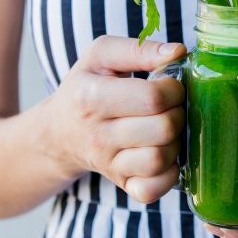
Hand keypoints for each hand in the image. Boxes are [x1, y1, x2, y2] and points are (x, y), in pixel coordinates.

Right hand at [42, 35, 186, 203]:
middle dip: (178, 113)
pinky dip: (168, 174)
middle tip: (171, 107)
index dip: (173, 88)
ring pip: (160, 159)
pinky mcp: (121, 184)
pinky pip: (153, 189)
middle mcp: (97, 135)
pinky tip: (165, 155)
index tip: (169, 85)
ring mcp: (109, 164)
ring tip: (167, 129)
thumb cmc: (86, 87)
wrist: (59, 132)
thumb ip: (140, 48)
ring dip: (175, 142)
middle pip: (163, 128)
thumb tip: (178, 52)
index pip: (151, 97)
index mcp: (91, 97)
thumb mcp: (101, 55)